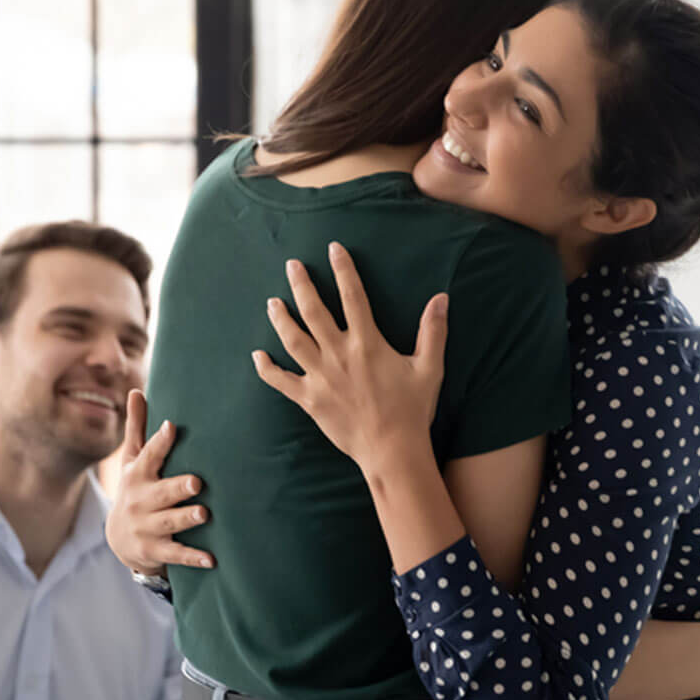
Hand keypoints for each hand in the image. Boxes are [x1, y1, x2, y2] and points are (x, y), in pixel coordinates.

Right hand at [105, 390, 214, 574]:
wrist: (118, 539)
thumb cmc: (136, 487)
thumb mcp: (133, 459)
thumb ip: (138, 427)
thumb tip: (135, 390)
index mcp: (138, 475)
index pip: (149, 456)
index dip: (159, 441)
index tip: (172, 426)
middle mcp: (140, 501)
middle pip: (161, 493)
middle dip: (177, 487)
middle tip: (197, 481)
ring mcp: (146, 527)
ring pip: (168, 522)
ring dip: (186, 518)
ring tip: (205, 513)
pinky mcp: (153, 551)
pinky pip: (175, 554)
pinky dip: (193, 557)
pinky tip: (212, 559)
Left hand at [252, 243, 448, 476]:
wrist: (392, 450)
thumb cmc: (412, 409)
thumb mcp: (429, 368)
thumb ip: (433, 331)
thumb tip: (442, 298)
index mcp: (367, 343)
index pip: (353, 297)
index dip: (343, 270)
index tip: (333, 249)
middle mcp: (339, 354)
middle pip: (313, 312)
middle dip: (301, 285)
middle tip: (292, 265)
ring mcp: (321, 377)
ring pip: (293, 340)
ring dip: (280, 319)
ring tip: (272, 302)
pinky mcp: (310, 400)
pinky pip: (282, 381)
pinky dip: (267, 369)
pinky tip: (257, 356)